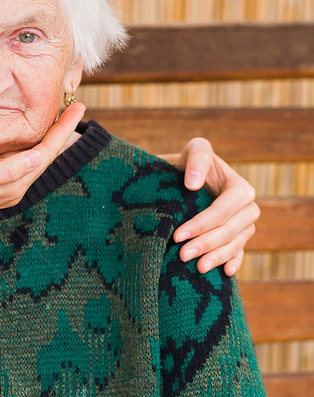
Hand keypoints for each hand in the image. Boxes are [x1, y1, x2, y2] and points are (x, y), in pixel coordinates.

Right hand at [0, 103, 85, 233]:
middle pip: (46, 154)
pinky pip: (19, 160)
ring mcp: (4, 185)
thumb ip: (7, 169)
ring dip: (49, 137)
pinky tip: (30, 134)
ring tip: (61, 117)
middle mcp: (14, 187)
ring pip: (34, 157)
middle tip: (75, 107)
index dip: (63, 129)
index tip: (78, 107)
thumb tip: (39, 157)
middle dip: (62, 131)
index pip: (47, 152)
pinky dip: (30, 143)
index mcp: (14, 185)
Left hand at [162, 138, 258, 275]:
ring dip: (216, 257)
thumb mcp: (194, 151)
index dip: (202, 224)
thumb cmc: (189, 163)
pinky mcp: (238, 237)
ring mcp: (244, 225)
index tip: (178, 235)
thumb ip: (197, 158)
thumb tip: (193, 184)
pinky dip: (233, 262)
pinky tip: (224, 272)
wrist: (184, 178)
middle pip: (230, 230)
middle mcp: (247, 208)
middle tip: (182, 255)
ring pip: (234, 244)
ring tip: (197, 267)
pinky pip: (239, 252)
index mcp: (240, 188)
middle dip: (206, 243)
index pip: (223, 210)